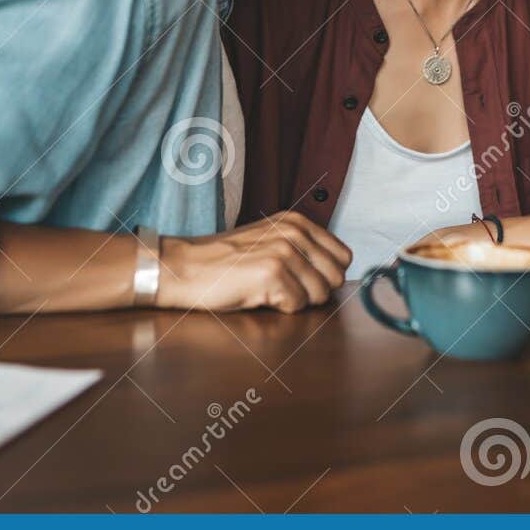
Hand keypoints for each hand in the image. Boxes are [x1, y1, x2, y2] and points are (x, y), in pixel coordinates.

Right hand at [155, 212, 351, 312]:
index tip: (304, 279)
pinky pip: (297, 305)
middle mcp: (294, 232)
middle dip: (315, 291)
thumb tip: (336, 274)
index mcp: (298, 222)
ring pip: (319, 295)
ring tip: (268, 289)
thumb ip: (303, 250)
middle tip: (285, 288)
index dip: (326, 275)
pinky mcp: (273, 273)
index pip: (343, 256)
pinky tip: (257, 294)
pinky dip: (279, 307)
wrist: (186, 267)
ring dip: (296, 300)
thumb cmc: (226, 260)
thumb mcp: (270, 240)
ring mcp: (284, 252)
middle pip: (335, 277)